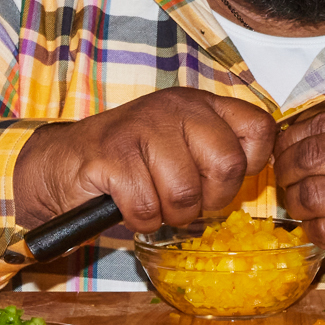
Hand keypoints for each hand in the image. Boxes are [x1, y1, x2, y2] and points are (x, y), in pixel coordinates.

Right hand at [13, 89, 277, 236]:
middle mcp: (174, 108)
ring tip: (152, 202)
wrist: (63, 164)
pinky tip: (126, 205)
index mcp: (199, 104)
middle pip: (227, 166)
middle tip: (183, 201)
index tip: (219, 180)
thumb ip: (219, 153)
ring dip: (168, 214)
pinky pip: (145, 208)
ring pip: (184, 193)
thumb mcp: (182, 146)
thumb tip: (262, 178)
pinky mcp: (110, 156)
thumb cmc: (131, 163)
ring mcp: (140, 128)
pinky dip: (138, 220)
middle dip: (208, 200)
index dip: (249, 168)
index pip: (260, 129)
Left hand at [275, 104, 324, 287]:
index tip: (285, 150)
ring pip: (316, 194)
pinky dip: (313, 230)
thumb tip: (301, 134)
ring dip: (297, 202)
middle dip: (286, 169)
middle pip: (314, 155)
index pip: (324, 123)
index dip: (293, 138)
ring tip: (301, 206)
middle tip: (285, 179)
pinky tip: (320, 228)